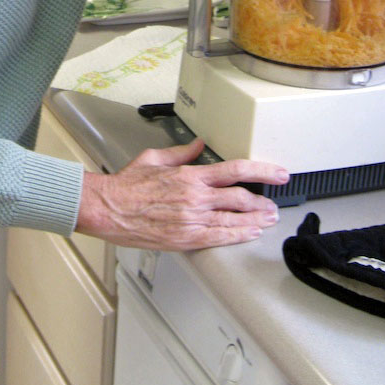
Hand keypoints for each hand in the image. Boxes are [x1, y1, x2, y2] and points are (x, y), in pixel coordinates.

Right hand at [75, 136, 288, 250]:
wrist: (107, 208)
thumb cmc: (126, 186)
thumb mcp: (154, 158)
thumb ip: (180, 152)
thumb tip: (198, 145)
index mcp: (189, 175)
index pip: (234, 170)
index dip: (261, 172)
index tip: (277, 174)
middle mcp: (195, 197)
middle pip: (240, 198)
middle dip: (262, 201)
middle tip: (274, 203)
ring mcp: (192, 219)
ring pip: (234, 219)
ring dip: (256, 220)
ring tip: (268, 219)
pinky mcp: (186, 238)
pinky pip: (219, 237)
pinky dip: (238, 236)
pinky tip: (249, 234)